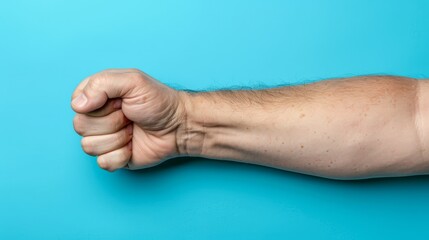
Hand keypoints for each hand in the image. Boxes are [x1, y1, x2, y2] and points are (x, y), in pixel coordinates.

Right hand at [71, 69, 186, 170]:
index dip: (98, 105)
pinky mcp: (113, 157)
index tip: (120, 102)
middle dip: (111, 122)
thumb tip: (77, 105)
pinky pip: (103, 163)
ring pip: (89, 147)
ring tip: (133, 130)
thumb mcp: (133, 81)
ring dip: (117, 139)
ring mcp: (104, 138)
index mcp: (98, 95)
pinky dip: (121, 156)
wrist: (179, 126)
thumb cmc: (159, 102)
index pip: (76, 104)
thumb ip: (101, 84)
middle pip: (80, 126)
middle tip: (130, 116)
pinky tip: (132, 146)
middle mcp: (97, 117)